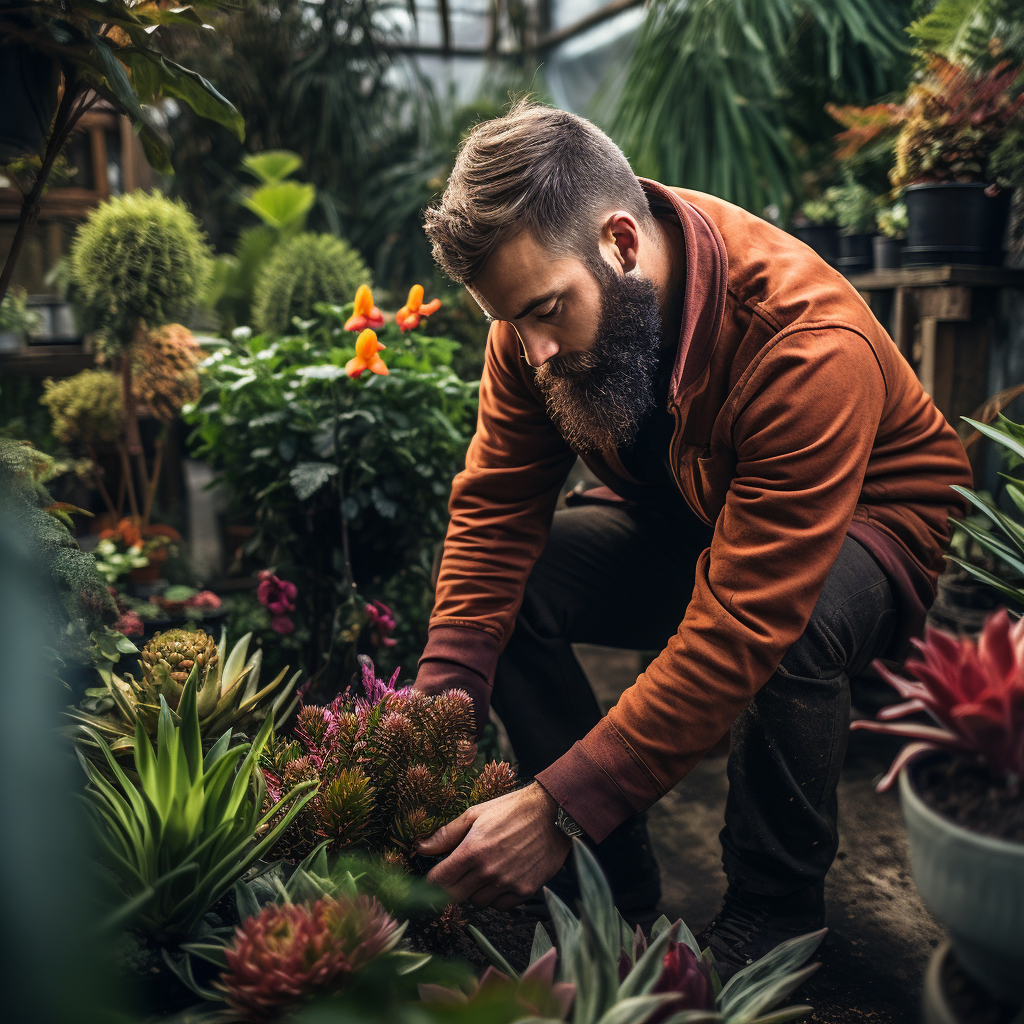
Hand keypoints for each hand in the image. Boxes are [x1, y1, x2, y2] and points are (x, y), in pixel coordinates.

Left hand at [419, 782, 572, 909]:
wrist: (553, 813)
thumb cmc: (511, 809)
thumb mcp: (476, 814)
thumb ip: (447, 834)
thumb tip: (420, 847)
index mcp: (472, 850)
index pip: (439, 880)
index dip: (432, 880)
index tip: (434, 876)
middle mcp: (488, 870)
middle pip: (455, 896)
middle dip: (450, 887)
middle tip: (457, 875)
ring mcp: (507, 882)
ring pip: (477, 903)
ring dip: (475, 891)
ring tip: (484, 871)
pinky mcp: (525, 890)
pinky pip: (500, 906)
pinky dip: (496, 897)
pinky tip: (501, 879)